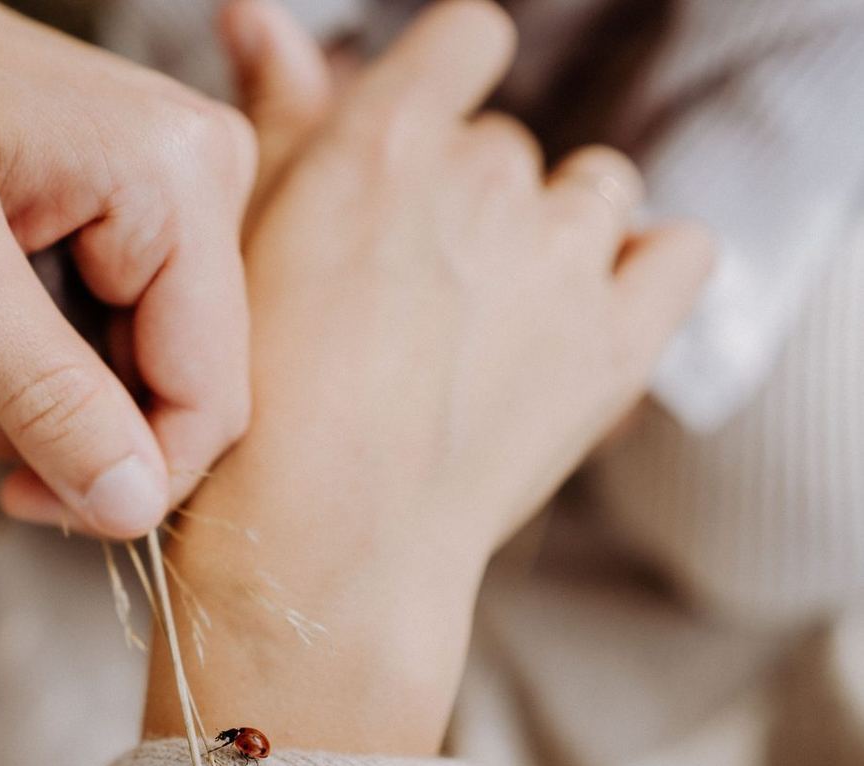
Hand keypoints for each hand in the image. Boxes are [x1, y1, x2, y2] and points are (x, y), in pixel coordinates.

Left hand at [0, 0, 256, 536]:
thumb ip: (40, 388)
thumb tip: (134, 507)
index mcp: (180, 177)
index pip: (209, 395)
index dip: (127, 479)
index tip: (20, 501)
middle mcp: (209, 175)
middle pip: (187, 383)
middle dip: (79, 428)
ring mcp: (184, 186)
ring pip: (151, 363)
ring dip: (54, 394)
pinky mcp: (149, 201)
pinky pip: (126, 323)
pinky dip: (50, 354)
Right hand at [145, 0, 713, 753]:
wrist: (320, 554)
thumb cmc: (253, 414)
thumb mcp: (242, 249)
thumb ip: (275, 116)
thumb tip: (255, 12)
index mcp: (384, 144)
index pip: (465, 41)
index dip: (446, 86)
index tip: (418, 146)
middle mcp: (483, 180)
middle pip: (505, 144)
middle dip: (467, 199)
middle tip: (413, 290)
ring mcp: (560, 260)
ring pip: (592, 189)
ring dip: (555, 230)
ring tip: (492, 314)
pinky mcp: (618, 341)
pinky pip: (680, 251)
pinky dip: (645, 271)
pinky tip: (583, 315)